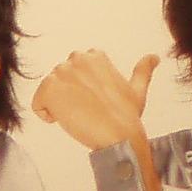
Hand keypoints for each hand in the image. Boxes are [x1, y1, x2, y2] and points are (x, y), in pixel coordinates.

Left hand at [29, 51, 161, 154]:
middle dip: (68, 96)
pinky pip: (37, 103)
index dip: (81, 90)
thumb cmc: (127, 116)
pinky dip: (46, 116)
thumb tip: (154, 57)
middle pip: (60, 80)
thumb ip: (143, 70)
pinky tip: (64, 121)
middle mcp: (77, 59)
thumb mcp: (137, 89)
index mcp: (95, 56)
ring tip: (78, 116)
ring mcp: (62, 73)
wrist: (118, 135)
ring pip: (48, 91)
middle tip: (86, 111)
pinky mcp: (49, 89)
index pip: (75, 71)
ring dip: (58, 106)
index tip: (94, 103)